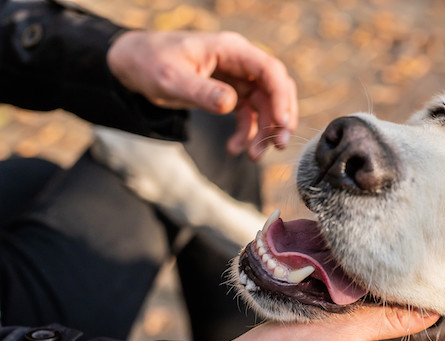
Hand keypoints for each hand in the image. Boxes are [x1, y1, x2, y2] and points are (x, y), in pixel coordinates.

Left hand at [107, 30, 297, 158]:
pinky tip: (235, 149)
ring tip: (254, 155)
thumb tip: (231, 104)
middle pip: (275, 89)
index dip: (281, 97)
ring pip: (265, 106)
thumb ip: (202, 92)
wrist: (132, 65)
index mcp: (230, 50)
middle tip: (279, 145)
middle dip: (280, 118)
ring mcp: (236, 78)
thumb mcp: (172, 79)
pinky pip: (249, 115)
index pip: (269, 70)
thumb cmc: (149, 63)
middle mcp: (239, 62)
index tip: (282, 124)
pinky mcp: (230, 94)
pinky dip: (247, 134)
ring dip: (264, 132)